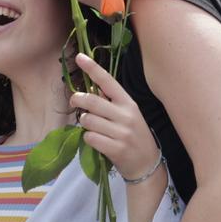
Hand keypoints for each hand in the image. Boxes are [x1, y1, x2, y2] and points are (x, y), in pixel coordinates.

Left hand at [69, 53, 158, 179]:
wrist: (146, 165)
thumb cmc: (133, 136)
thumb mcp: (127, 115)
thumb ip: (110, 103)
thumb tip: (88, 91)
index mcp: (128, 103)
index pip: (108, 81)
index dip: (92, 68)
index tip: (79, 57)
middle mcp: (126, 115)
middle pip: (92, 101)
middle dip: (78, 100)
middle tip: (74, 101)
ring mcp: (121, 133)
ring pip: (88, 121)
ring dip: (85, 123)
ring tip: (93, 128)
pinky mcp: (116, 148)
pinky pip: (90, 137)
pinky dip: (89, 139)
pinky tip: (97, 141)